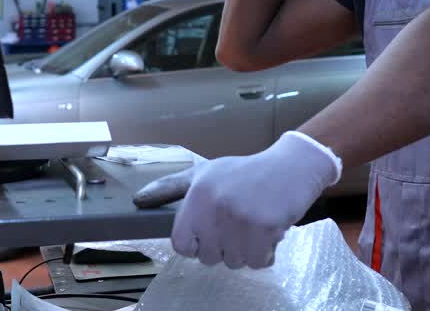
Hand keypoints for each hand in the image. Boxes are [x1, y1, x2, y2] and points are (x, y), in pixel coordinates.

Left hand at [131, 131, 341, 268]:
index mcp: (197, 194)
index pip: (181, 244)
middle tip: (237, 224)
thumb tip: (138, 200)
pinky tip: (267, 232)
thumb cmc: (244, 173)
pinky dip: (264, 254)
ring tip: (253, 225)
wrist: (291, 167)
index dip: (195, 244)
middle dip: (224, 246)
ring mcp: (240, 219)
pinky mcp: (265, 229)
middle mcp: (215, 207)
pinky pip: (256, 262)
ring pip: (233, 262)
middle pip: (209, 257)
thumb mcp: (204, 174)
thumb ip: (170, 188)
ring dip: (245, 250)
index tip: (209, 233)